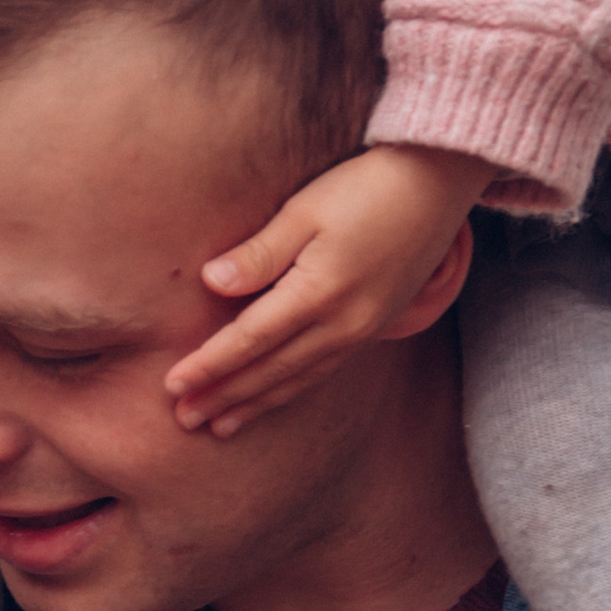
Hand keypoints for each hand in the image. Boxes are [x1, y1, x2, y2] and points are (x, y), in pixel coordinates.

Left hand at [166, 144, 487, 434]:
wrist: (437, 184)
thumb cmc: (365, 186)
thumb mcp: (305, 210)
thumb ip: (259, 252)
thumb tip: (212, 284)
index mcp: (318, 293)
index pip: (249, 340)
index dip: (209, 366)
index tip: (172, 386)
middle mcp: (342, 324)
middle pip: (270, 370)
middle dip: (224, 396)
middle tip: (184, 420)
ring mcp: (362, 330)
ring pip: (298, 379)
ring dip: (256, 404)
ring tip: (220, 426)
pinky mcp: (374, 326)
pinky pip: (323, 371)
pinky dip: (291, 390)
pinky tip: (273, 398)